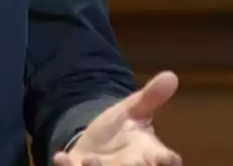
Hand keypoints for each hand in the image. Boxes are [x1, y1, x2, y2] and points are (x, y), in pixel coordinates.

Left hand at [52, 71, 181, 165]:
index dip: (168, 160)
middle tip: (131, 163)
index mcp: (148, 154)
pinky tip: (61, 157)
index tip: (169, 158)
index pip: (166, 160)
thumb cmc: (121, 131)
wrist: (95, 144)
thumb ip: (151, 97)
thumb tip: (171, 75)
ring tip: (90, 160)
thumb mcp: (133, 111)